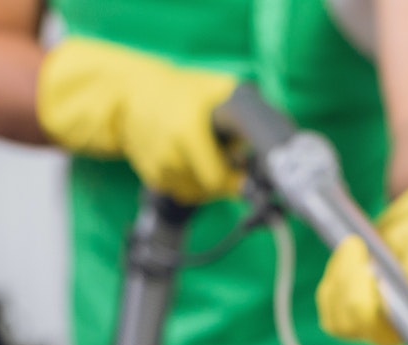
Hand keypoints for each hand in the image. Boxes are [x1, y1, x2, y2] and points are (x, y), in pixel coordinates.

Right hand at [36, 38, 239, 203]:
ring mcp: (157, 165)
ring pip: (192, 194)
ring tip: (210, 160)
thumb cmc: (182, 89)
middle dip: (223, 183)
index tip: (242, 174)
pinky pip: (178, 191)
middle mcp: (168, 152)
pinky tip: (193, 163)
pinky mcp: (150, 174)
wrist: (131, 91)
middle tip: (232, 167)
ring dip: (206, 184)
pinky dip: (190, 182)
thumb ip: (245, 107)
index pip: (215, 179)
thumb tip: (275, 132)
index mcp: (187, 131)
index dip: (233, 181)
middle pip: (206, 190)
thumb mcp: (216, 88)